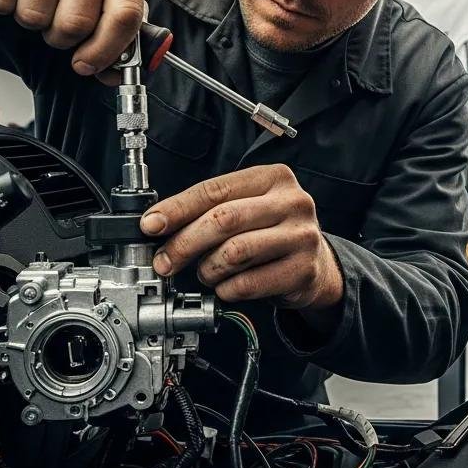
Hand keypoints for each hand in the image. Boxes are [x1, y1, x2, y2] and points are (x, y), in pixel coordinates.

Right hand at [0, 0, 143, 75]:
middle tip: (53, 20)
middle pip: (76, 24)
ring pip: (35, 17)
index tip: (87, 66)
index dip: (107, 51)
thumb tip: (113, 75)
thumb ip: (111, 22)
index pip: (125, 16)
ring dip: (29, 18)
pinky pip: (0, 1)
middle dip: (60, 36)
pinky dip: (0, 1)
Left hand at [139, 165, 343, 310]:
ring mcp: (302, 236)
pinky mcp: (304, 269)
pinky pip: (249, 283)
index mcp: (273, 178)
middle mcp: (292, 202)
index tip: (151, 225)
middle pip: (223, 220)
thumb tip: (158, 224)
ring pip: (234, 252)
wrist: (316, 265)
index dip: (177, 208)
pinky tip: (227, 287)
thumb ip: (210, 210)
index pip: (216, 190)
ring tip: (206, 273)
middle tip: (164, 261)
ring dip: (208, 268)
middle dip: (184, 243)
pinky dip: (227, 289)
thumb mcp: (246, 208)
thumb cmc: (271, 233)